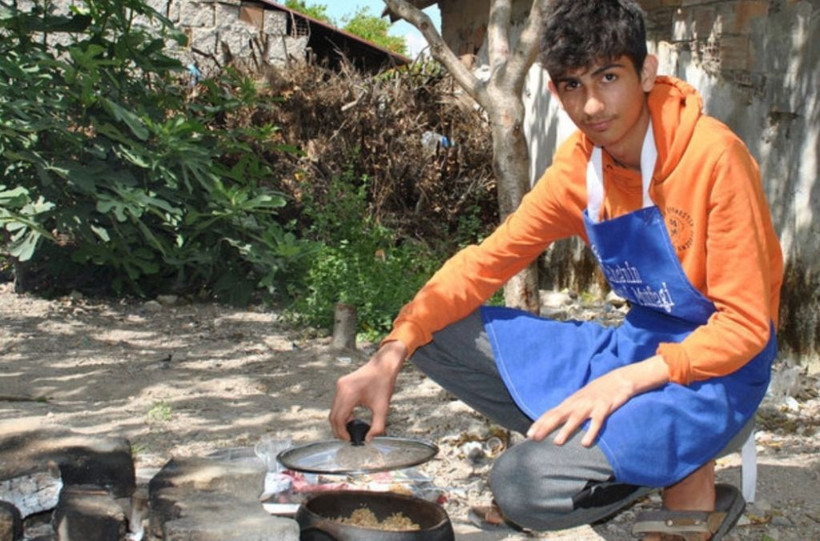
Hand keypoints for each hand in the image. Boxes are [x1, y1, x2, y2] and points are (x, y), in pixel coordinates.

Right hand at [328, 340, 406, 440]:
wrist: (384, 365)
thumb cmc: (384, 383)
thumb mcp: (383, 407)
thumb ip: (377, 426)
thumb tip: (369, 440)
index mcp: (349, 393)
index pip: (339, 418)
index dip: (342, 432)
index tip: (350, 440)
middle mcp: (341, 388)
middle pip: (333, 416)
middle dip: (339, 429)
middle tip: (349, 438)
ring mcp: (339, 385)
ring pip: (333, 410)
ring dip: (340, 422)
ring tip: (351, 430)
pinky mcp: (341, 385)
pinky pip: (337, 403)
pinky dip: (341, 413)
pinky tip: (351, 419)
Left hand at [527, 355, 669, 446]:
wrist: (618, 380)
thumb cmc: (596, 393)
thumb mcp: (579, 400)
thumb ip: (568, 410)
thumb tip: (554, 422)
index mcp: (570, 403)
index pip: (551, 413)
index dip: (540, 423)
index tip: (529, 434)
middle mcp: (577, 403)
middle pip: (558, 415)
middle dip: (546, 427)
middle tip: (534, 438)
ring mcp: (590, 405)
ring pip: (575, 418)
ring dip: (566, 430)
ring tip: (557, 443)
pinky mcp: (604, 407)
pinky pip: (597, 421)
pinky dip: (591, 431)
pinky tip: (586, 443)